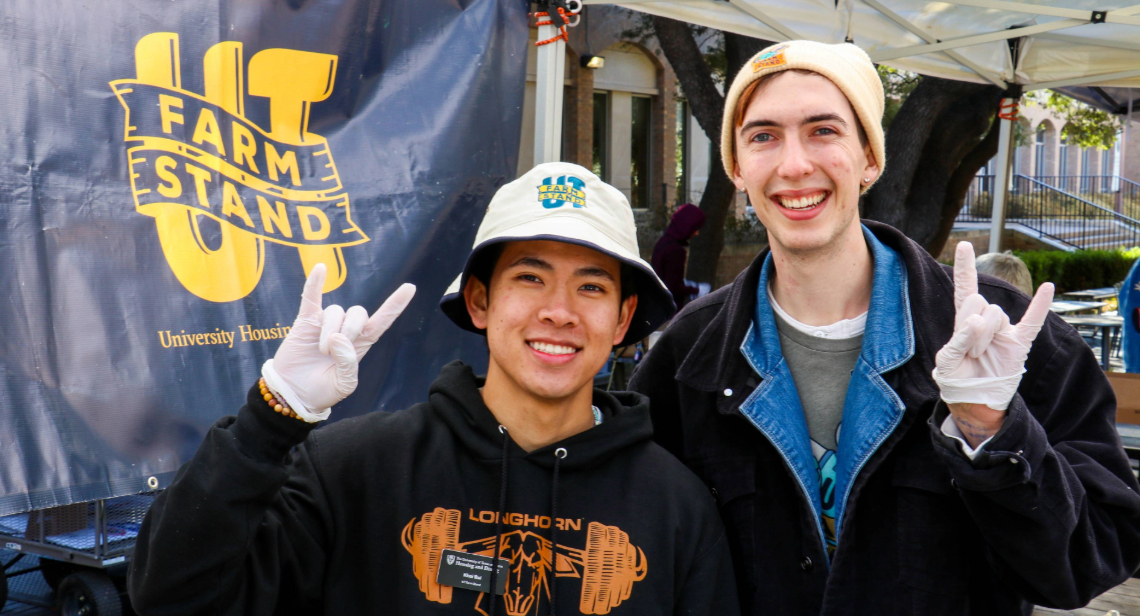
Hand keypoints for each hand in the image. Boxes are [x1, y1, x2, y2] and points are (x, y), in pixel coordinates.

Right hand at [262, 264, 415, 420]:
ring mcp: (325, 323)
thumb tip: (337, 338)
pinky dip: (315, 283)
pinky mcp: (306, 321)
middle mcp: (346, 330)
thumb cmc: (322, 390)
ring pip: (336, 312)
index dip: (395, 305)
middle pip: (358, 313)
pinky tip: (320, 269)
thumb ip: (348, 363)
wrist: (294, 394)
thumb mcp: (344, 384)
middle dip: (350, 330)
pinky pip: (312, 297)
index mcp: (361, 344)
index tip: (410, 288)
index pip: (382, 320)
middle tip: (333, 351)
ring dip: (329, 330)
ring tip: (321, 350)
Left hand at [934, 242, 1052, 444]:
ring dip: (982, 337)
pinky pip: (1033, 321)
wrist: (976, 399)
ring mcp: (1004, 330)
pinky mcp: (1019, 343)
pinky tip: (1048, 287)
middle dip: (968, 327)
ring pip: (995, 314)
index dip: (964, 268)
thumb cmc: (957, 377)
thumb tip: (979, 321)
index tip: (963, 245)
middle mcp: (986, 319)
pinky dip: (1040, 304)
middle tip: (967, 351)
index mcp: (964, 319)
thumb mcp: (947, 361)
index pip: (965, 288)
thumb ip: (958, 339)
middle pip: (977, 303)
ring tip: (979, 356)